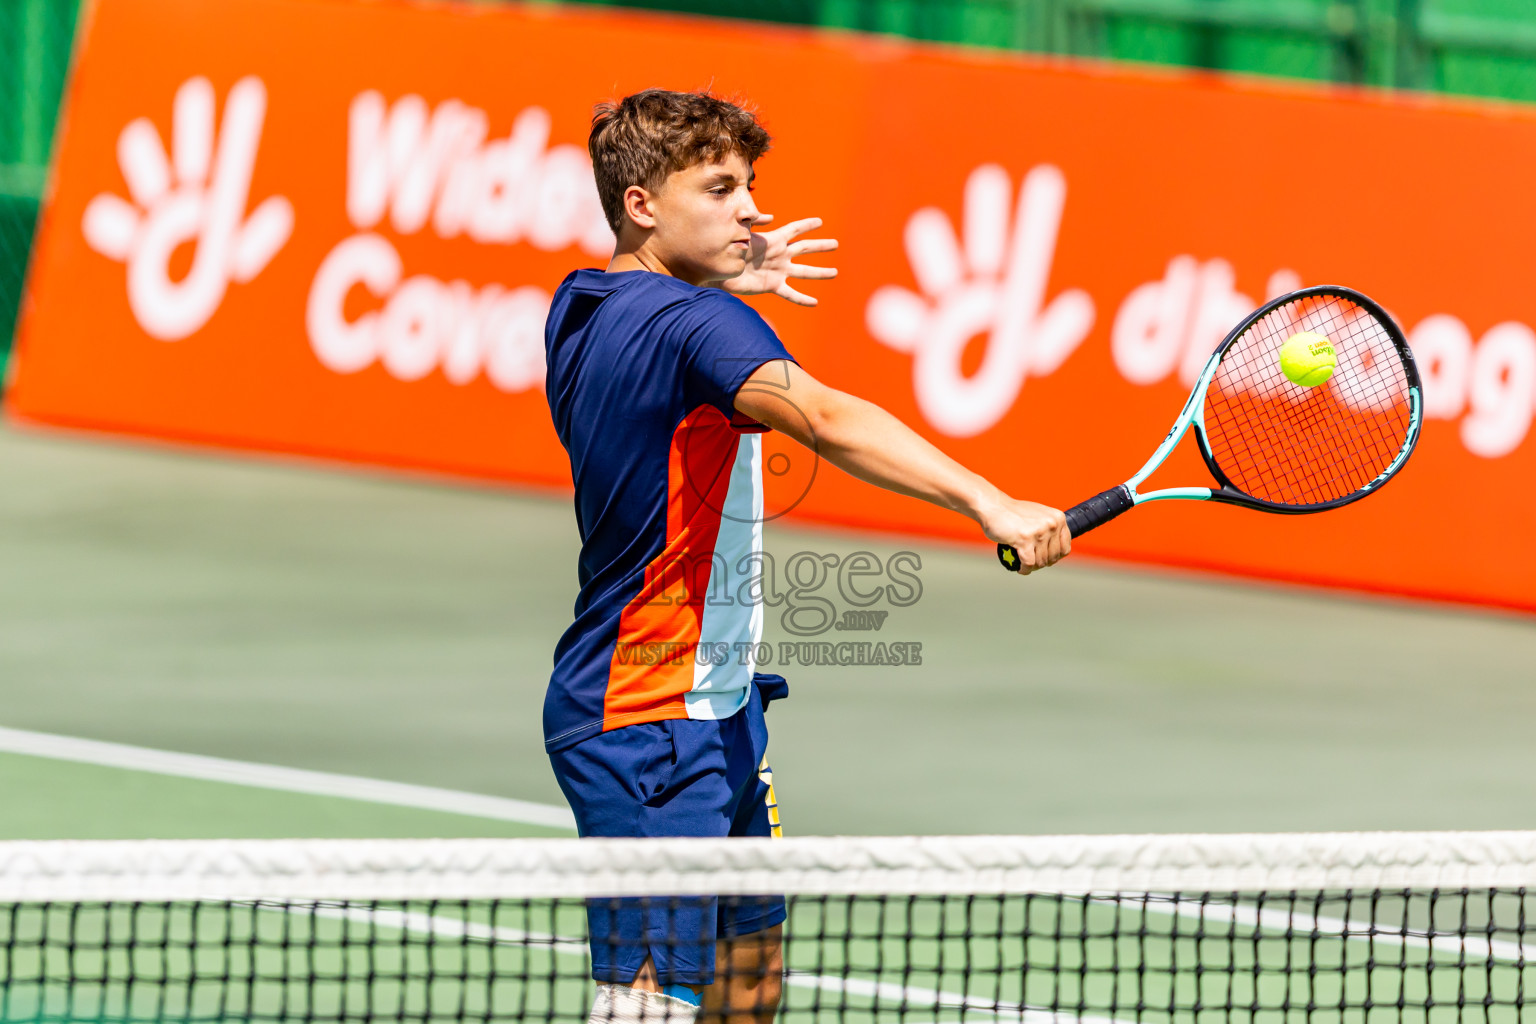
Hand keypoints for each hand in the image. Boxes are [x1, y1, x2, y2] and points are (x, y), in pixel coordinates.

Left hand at [721, 215, 837, 305]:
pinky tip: (815, 302)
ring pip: (803, 271)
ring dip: (819, 272)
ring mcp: (778, 271)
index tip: (820, 222)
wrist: (720, 271)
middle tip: (836, 244)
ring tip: (834, 272)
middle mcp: (779, 255)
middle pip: (805, 249)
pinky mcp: (772, 286)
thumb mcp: (742, 233)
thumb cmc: (729, 249)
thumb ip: (754, 222)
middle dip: (820, 246)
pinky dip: (802, 299)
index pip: (794, 230)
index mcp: (773, 241)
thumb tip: (770, 217)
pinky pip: (791, 293)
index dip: (806, 225)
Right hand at [981, 498, 1069, 574]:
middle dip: (1042, 563)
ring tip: (1024, 565)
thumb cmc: (1013, 512)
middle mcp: (1051, 524)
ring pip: (1040, 561)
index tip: (1046, 558)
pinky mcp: (1025, 540)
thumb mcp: (1039, 516)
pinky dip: (1024, 569)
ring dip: (1032, 567)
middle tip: (1032, 562)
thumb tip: (1055, 549)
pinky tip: (1020, 569)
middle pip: (1053, 557)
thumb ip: (1049, 528)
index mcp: (1058, 518)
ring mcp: (1039, 532)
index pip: (1065, 548)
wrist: (993, 506)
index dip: (1055, 557)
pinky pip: (1029, 563)